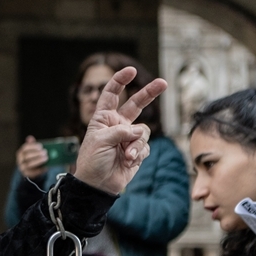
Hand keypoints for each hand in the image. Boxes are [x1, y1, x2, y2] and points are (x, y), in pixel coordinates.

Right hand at [16, 136, 48, 178]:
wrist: (30, 170)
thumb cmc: (32, 157)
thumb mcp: (32, 150)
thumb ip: (32, 144)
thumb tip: (29, 137)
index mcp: (20, 152)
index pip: (25, 147)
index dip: (33, 146)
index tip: (41, 146)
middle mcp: (19, 160)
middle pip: (27, 155)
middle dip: (37, 153)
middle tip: (45, 152)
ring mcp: (22, 167)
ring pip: (29, 164)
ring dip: (38, 160)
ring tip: (46, 158)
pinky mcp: (26, 174)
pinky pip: (32, 172)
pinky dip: (39, 170)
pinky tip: (45, 167)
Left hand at [74, 67, 166, 194]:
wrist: (97, 185)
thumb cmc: (92, 161)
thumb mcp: (100, 140)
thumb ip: (121, 131)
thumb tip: (139, 131)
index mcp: (103, 118)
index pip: (111, 95)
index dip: (120, 81)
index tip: (130, 70)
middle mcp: (117, 125)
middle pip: (136, 104)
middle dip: (149, 93)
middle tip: (163, 83)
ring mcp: (128, 138)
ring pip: (143, 131)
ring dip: (136, 143)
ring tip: (126, 155)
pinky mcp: (137, 151)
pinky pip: (145, 146)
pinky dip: (138, 153)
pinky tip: (128, 161)